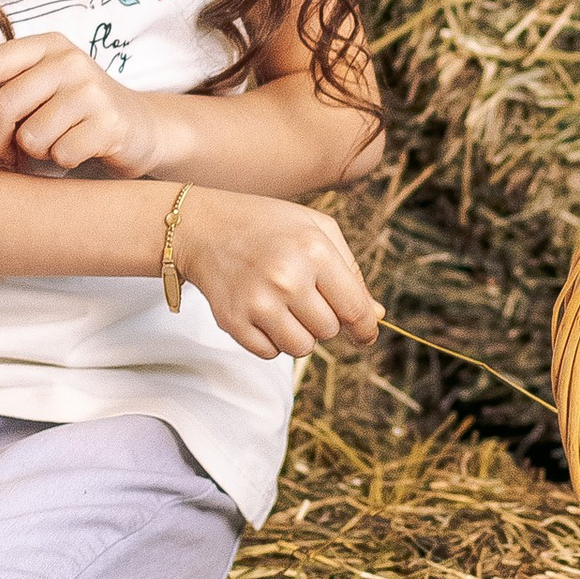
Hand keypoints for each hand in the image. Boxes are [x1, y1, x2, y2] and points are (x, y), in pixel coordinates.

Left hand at [0, 33, 158, 176]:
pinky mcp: (110, 123)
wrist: (140, 127)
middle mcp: (69, 60)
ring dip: (33, 153)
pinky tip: (76, 151)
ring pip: (29, 136)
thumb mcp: (38, 89)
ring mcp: (92, 90)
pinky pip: (59, 156)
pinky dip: (61, 163)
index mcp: (46, 45)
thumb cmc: (75, 111)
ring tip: (52, 144)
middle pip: (2, 105)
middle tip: (7, 150)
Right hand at [171, 191, 380, 363]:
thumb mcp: (317, 229)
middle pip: (328, 331)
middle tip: (304, 297)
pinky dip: (270, 340)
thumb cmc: (268, 225)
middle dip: (323, 320)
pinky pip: (269, 353)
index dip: (365, 328)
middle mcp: (287, 278)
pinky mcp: (233, 321)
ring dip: (298, 334)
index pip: (355, 309)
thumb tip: (376, 317)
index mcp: (314, 251)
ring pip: (301, 349)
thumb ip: (351, 272)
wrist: (204, 227)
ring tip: (283, 306)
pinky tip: (261, 312)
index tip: (365, 335)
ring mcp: (258, 302)